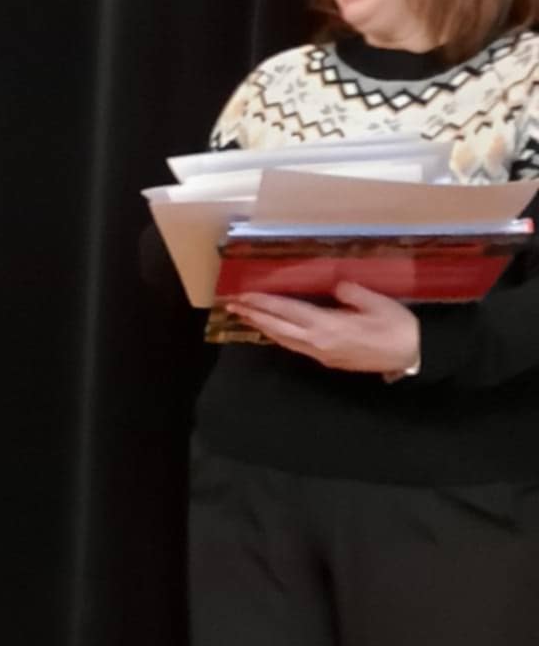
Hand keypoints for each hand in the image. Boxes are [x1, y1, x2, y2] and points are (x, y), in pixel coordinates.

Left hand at [227, 281, 421, 374]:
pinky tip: (273, 330)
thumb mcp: (378, 304)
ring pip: (284, 339)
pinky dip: (279, 335)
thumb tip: (335, 287)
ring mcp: (321, 353)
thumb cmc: (398, 328)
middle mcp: (318, 342)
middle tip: (232, 306)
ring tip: (246, 316)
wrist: (412, 357)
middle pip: (278, 328)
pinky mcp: (327, 359)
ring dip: (263, 327)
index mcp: (328, 327)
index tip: (244, 296)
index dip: (264, 303)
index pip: (287, 312)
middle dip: (254, 316)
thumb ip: (352, 293)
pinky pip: (295, 345)